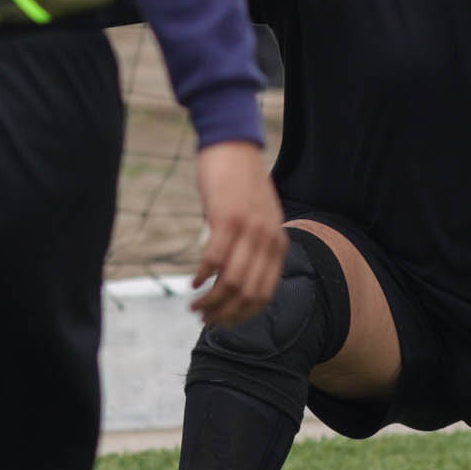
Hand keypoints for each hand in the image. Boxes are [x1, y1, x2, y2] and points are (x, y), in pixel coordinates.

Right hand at [189, 137, 285, 325]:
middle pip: (248, 294)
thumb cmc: (241, 185)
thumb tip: (236, 280)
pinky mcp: (227, 219)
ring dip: (211, 302)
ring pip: (231, 282)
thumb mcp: (259, 219)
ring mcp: (249, 230)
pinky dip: (202, 277)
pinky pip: (214, 259)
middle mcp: (268, 240)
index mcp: (278, 244)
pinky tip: (192, 283)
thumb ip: (255, 247)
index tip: (223, 322)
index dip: (242, 316)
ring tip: (195, 308)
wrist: (234, 146)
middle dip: (225, 314)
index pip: (265, 295)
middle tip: (205, 320)